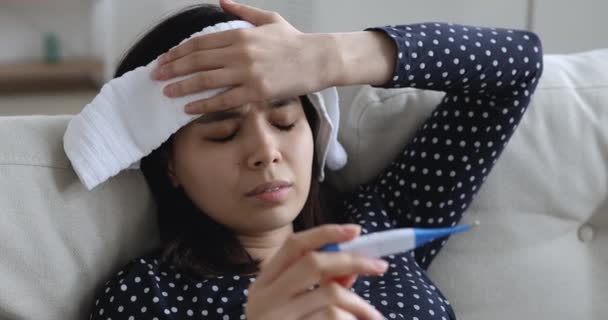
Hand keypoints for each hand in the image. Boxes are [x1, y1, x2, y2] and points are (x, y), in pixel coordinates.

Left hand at [153, 0, 334, 113]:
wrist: (318, 59)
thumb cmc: (294, 41)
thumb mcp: (268, 19)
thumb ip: (242, 10)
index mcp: (240, 34)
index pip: (200, 43)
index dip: (178, 52)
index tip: (164, 59)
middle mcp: (240, 53)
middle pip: (197, 61)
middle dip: (173, 68)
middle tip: (157, 76)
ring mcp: (247, 73)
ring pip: (205, 80)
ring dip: (182, 87)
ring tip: (167, 92)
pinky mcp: (256, 92)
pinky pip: (223, 100)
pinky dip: (203, 104)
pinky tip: (189, 108)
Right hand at [245, 224, 386, 319]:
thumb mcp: (294, 306)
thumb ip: (322, 284)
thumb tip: (354, 266)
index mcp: (264, 282)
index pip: (294, 245)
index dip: (326, 233)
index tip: (356, 231)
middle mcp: (264, 298)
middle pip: (314, 264)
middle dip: (353, 261)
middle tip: (380, 266)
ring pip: (330, 294)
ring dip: (359, 303)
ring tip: (373, 315)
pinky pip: (333, 319)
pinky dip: (351, 319)